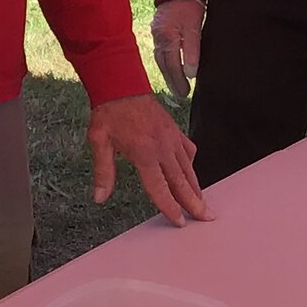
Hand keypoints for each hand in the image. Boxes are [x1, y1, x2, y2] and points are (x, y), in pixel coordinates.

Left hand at [87, 94, 211, 226]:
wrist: (122, 85)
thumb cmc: (109, 113)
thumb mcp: (99, 142)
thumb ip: (103, 172)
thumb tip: (99, 197)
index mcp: (144, 153)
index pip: (160, 188)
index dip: (170, 207)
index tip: (179, 222)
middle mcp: (162, 148)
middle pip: (181, 182)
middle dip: (194, 202)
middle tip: (206, 218)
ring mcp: (172, 139)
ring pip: (188, 169)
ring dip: (196, 187)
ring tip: (203, 203)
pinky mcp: (175, 131)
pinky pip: (188, 151)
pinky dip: (191, 165)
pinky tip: (190, 173)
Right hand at [149, 0, 203, 101]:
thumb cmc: (188, 4)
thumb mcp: (194, 26)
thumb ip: (192, 49)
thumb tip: (191, 72)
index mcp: (166, 38)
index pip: (172, 66)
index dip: (179, 81)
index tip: (186, 92)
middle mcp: (158, 38)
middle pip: (164, 65)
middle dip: (172, 81)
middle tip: (180, 95)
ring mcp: (156, 34)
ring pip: (160, 59)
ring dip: (168, 74)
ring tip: (176, 85)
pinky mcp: (158, 30)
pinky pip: (160, 52)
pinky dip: (165, 63)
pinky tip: (170, 67)